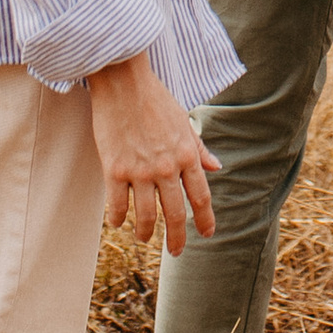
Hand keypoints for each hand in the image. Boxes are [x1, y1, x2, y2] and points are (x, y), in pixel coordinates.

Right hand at [90, 52, 218, 252]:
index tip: (207, 234)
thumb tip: (217, 167)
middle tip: (176, 251)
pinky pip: (118, 206)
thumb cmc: (154, 98)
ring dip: (145, 232)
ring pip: (146, 216)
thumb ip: (199, 147)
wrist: (124, 81)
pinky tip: (118, 222)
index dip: (206, 219)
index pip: (201, 197)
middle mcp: (167, 167)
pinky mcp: (115, 169)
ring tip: (143, 238)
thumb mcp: (183, 122)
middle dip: (177, 238)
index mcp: (187, 155)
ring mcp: (140, 171)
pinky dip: (119, 219)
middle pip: (175, 214)